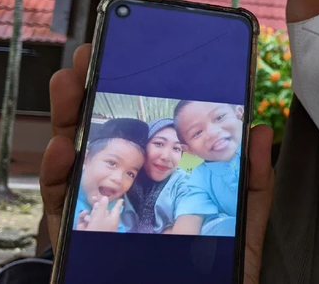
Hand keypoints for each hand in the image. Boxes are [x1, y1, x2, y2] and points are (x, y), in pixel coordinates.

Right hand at [39, 43, 274, 283]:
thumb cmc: (217, 267)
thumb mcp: (241, 220)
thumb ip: (252, 179)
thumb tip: (259, 131)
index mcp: (164, 177)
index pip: (147, 129)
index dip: (138, 93)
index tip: (134, 56)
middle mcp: (129, 186)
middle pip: (106, 133)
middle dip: (94, 91)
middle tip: (91, 56)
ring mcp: (102, 208)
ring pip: (78, 156)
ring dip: (68, 117)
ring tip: (69, 84)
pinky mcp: (82, 236)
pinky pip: (63, 202)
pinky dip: (59, 173)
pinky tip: (63, 148)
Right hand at [84, 197, 122, 231]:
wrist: (90, 245)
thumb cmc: (97, 229)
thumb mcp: (100, 216)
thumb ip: (102, 206)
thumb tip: (105, 197)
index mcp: (112, 219)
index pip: (116, 208)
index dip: (118, 203)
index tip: (122, 199)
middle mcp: (106, 222)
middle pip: (103, 211)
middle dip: (99, 205)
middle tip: (94, 198)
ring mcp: (97, 226)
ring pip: (94, 215)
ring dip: (91, 211)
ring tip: (90, 210)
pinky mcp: (87, 229)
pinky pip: (86, 220)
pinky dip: (84, 216)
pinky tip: (84, 213)